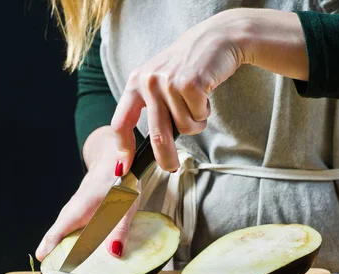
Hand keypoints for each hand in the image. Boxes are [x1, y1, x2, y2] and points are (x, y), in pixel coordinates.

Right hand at [35, 126, 137, 261]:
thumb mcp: (125, 206)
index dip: (49, 255)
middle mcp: (69, 214)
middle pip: (54, 241)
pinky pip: (69, 233)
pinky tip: (76, 259)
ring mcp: (72, 214)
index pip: (54, 237)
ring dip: (61, 254)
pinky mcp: (78, 214)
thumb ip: (120, 230)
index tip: (46, 272)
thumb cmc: (119, 181)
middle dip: (53, 259)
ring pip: (61, 237)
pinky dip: (70, 246)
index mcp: (76, 212)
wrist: (115, 158)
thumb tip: (114, 253)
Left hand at [111, 9, 306, 173]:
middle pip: (156, 135)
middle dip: (166, 157)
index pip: (121, 122)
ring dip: (195, 123)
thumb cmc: (189, 66)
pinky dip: (205, 112)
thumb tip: (146, 149)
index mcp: (135, 83)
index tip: (124, 168)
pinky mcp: (189, 82)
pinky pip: (198, 117)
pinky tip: (206, 95)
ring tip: (197, 104)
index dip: (123, 149)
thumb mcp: (160, 82)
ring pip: (183, 128)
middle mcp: (148, 81)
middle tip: (171, 168)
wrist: (217, 39)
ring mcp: (168, 81)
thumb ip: (150, 109)